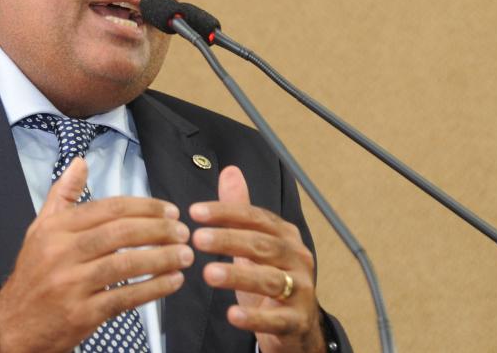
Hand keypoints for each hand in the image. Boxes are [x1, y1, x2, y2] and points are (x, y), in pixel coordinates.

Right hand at [0, 158, 194, 352]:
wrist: (14, 326)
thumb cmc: (33, 276)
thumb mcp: (40, 229)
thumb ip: (63, 195)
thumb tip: (80, 162)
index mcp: (56, 229)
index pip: (108, 209)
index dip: (144, 207)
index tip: (169, 210)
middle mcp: (62, 253)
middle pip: (120, 234)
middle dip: (158, 230)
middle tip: (182, 231)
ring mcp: (71, 285)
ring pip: (125, 265)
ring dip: (161, 258)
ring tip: (185, 255)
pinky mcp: (82, 314)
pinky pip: (124, 298)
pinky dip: (153, 289)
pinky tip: (172, 282)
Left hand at [190, 166, 323, 352]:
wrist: (297, 324)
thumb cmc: (272, 279)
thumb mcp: (253, 244)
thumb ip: (239, 210)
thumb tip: (230, 172)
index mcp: (285, 237)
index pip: (256, 218)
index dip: (226, 212)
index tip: (196, 212)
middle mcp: (297, 259)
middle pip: (263, 245)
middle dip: (229, 240)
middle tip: (198, 239)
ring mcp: (301, 290)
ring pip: (270, 279)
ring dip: (238, 275)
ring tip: (209, 273)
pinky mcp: (297, 321)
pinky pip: (276, 319)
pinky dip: (255, 317)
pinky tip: (233, 314)